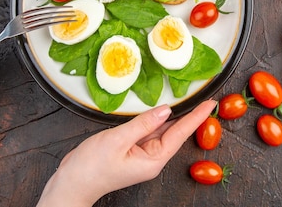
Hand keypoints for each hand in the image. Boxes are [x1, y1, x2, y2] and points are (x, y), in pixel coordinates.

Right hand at [37, 99, 216, 206]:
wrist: (71, 183)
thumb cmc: (91, 168)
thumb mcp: (118, 140)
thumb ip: (143, 124)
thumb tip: (165, 110)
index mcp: (153, 160)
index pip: (180, 134)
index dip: (196, 117)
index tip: (210, 104)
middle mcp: (151, 158)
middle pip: (174, 132)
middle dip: (189, 115)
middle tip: (204, 96)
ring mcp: (142, 155)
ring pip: (161, 130)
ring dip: (172, 115)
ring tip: (188, 99)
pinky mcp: (131, 150)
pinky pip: (147, 131)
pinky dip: (154, 119)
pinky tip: (160, 109)